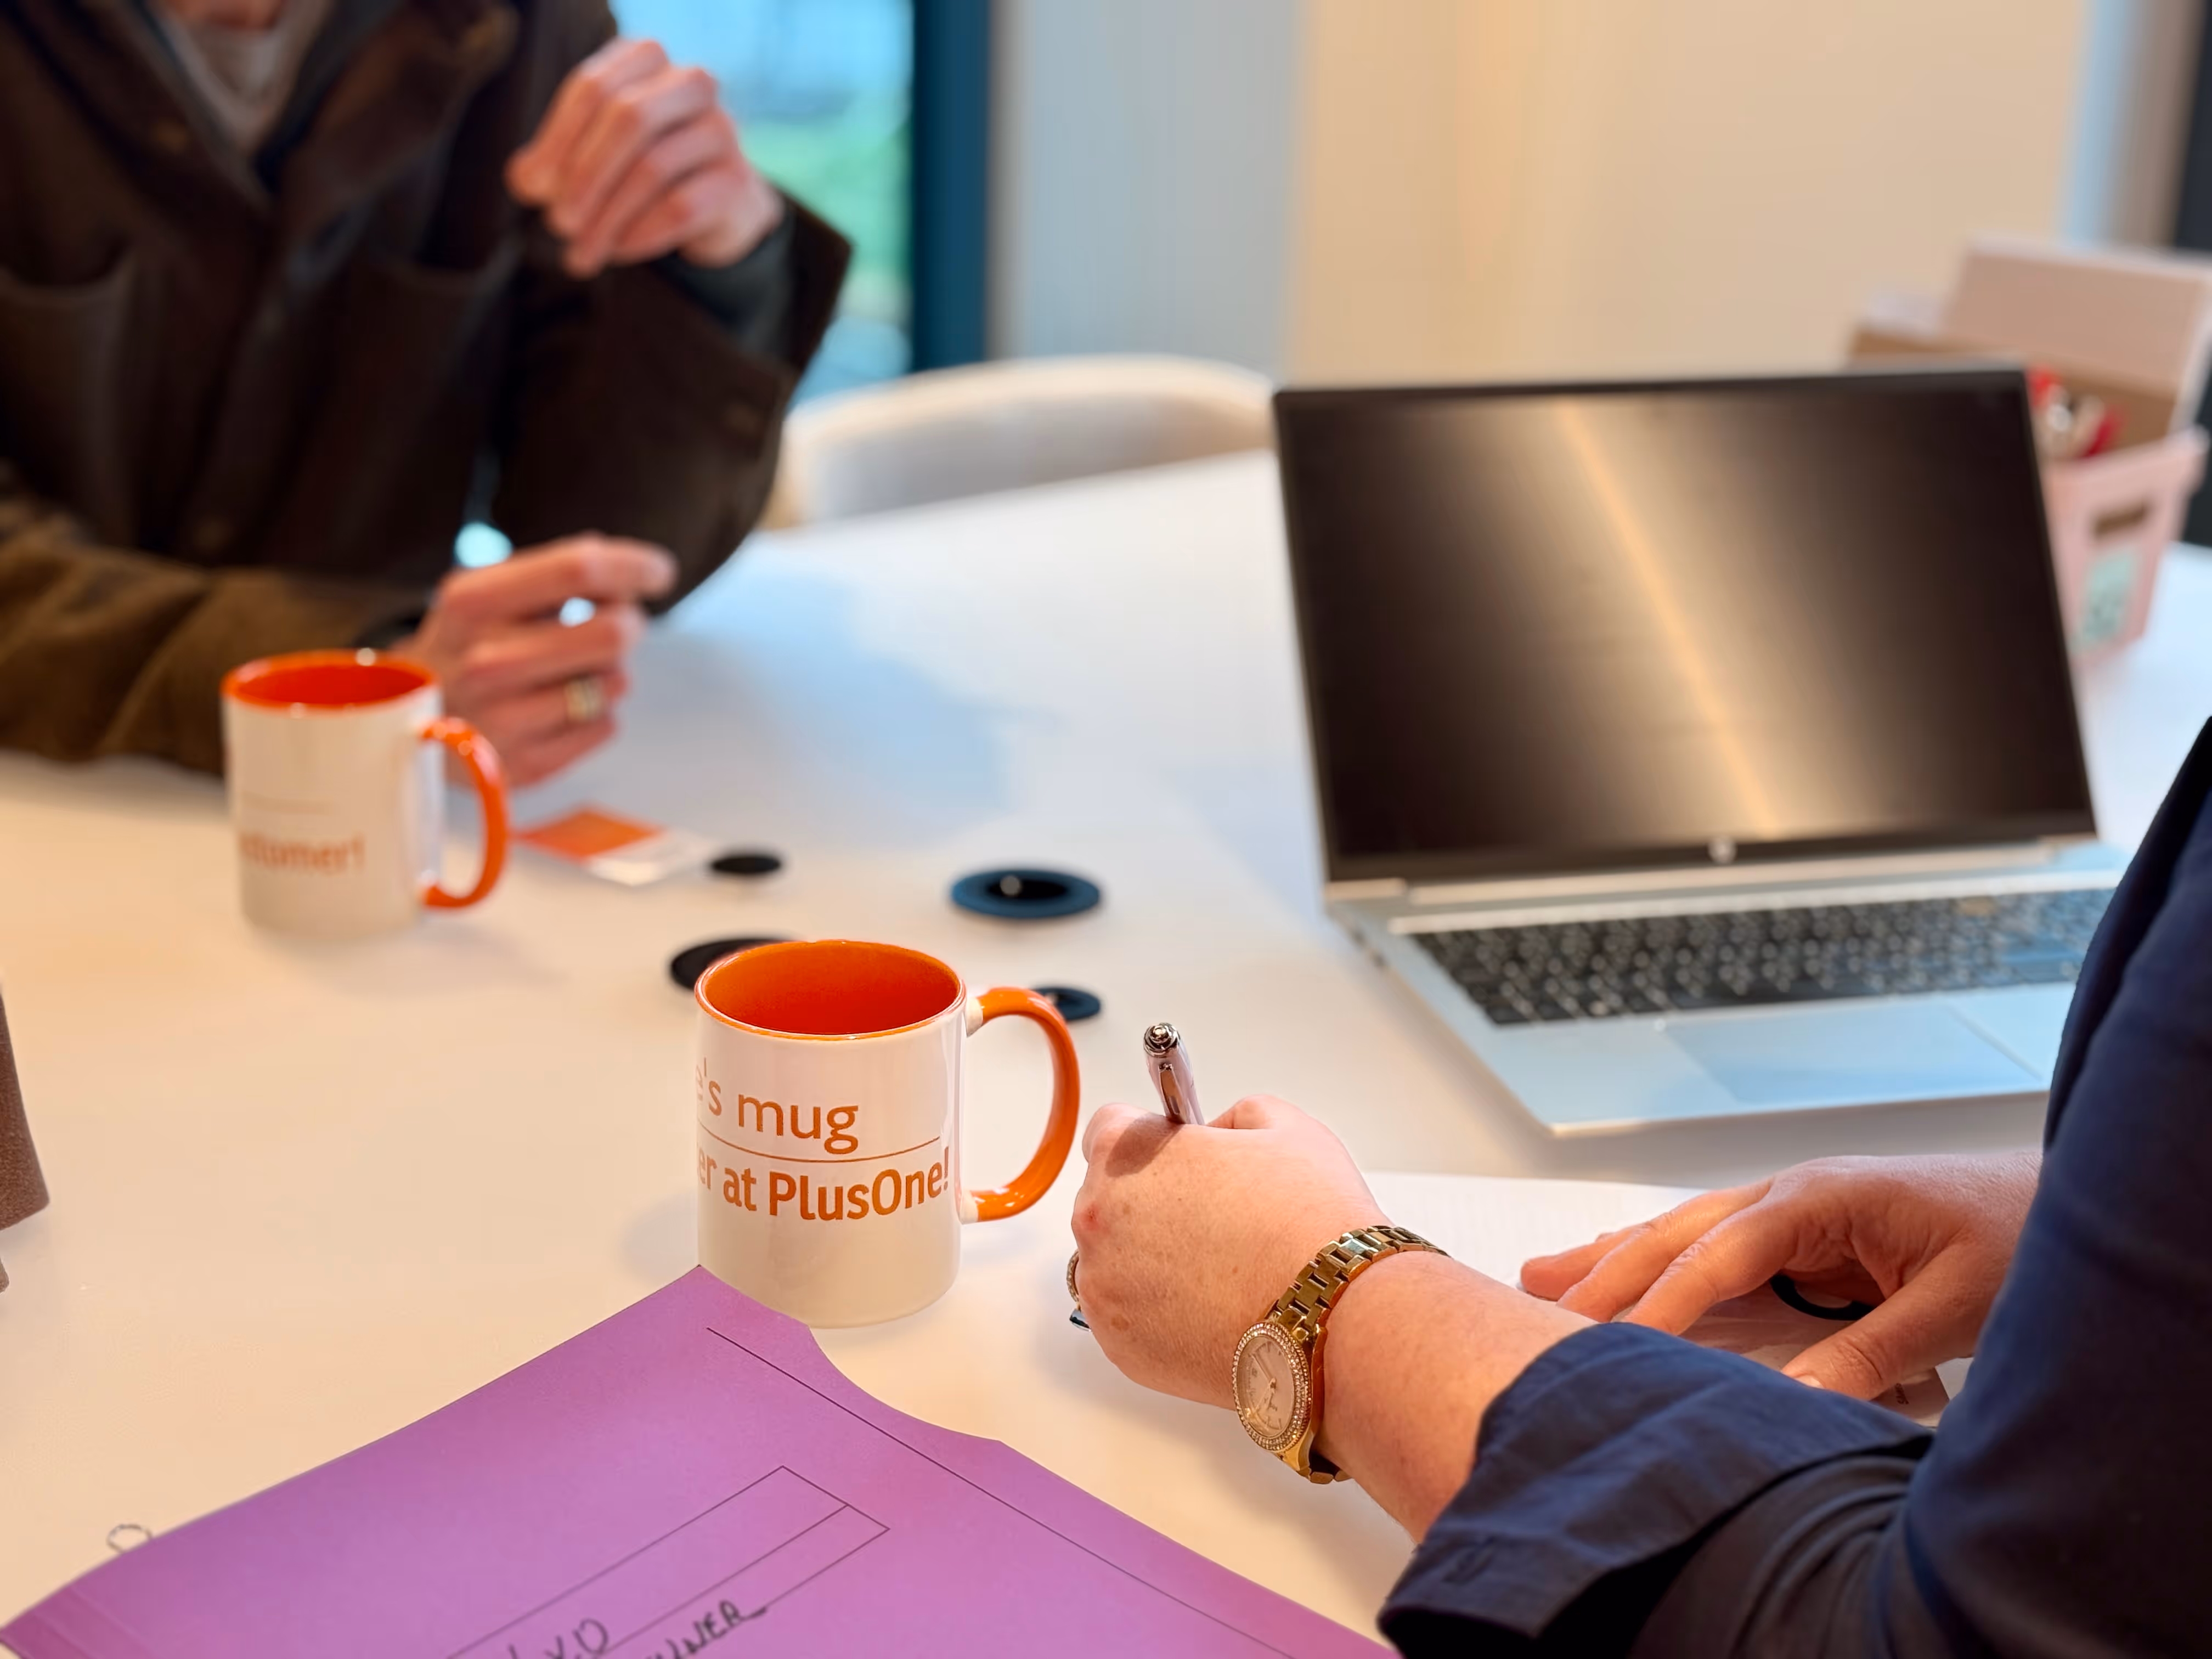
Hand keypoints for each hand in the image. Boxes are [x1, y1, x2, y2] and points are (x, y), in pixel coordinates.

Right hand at [395, 535, 675, 786]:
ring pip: (615, 683)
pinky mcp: (526, 766)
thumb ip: (555, 573)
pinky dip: (597, 713)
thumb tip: (636, 571)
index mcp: (472, 602)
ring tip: (566, 672)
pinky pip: (606, 725)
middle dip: (629, 622)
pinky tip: (557, 710)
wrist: (407, 722)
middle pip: (613, 632)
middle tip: (616, 624)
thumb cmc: (469, 643)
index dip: (634, 566)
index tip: (661, 572)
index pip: (579, 569)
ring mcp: (504, 720)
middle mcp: (484, 662)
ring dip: (607, 672)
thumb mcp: (486, 592)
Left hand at [507, 38, 784, 278]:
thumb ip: (549, 165)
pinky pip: (681, 207)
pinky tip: (617, 252)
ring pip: (653, 168)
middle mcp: (689, 83)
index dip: (556, 142)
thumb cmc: (639, 168)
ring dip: (606, 218)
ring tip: (580, 253)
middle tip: (558, 224)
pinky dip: (639, 235)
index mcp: (645, 60)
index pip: (592, 87)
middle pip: (627, 119)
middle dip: (584, 177)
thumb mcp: (588, 158)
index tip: (531, 190)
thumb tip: (527, 182)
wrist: (714, 204)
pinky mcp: (735, 180)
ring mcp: (720, 130)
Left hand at [1070, 1094, 1386, 1405]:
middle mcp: (1096, 1220)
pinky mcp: (1120, 1347)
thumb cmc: (1309, 1221)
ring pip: (1115, 1260)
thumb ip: (1230, 1115)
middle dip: (1152, 1200)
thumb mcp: (1282, 1125)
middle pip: (1109, 1198)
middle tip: (1217, 1217)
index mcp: (1125, 1154)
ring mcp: (1103, 1289)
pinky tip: (1213, 1307)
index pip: (1109, 1128)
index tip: (1182, 1158)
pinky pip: (1128, 1316)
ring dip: (1150, 1259)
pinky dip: (1159, 1311)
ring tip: (1219, 1269)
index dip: (1153, 1139)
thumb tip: (1214, 1136)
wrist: (1334, 1319)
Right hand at [1520, 1150, 2039, 1397]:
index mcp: (1818, 1198)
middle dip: (1604, 1271)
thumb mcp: (1955, 1305)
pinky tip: (1621, 1274)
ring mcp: (1791, 1216)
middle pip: (1677, 1235)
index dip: (1657, 1305)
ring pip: (1683, 1239)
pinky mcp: (1803, 1242)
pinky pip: (1715, 1257)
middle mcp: (1790, 1198)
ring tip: (1536, 1279)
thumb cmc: (2018, 1239)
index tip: (1605, 1348)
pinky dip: (1661, 1269)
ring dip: (1614, 1261)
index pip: (1714, 1256)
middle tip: (1533, 1308)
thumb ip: (1869, 1354)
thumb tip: (1789, 1404)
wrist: (2062, 1206)